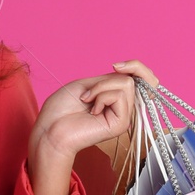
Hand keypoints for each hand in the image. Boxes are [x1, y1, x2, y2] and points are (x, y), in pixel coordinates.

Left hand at [27, 59, 157, 194]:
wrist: (50, 128)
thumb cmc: (63, 108)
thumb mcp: (90, 84)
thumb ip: (112, 80)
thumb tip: (130, 73)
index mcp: (117, 98)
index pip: (143, 79)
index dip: (137, 67)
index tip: (115, 65)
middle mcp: (123, 108)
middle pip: (134, 79)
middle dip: (107, 79)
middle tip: (89, 91)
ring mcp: (123, 116)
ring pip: (126, 84)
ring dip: (100, 87)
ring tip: (86, 101)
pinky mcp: (121, 123)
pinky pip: (119, 95)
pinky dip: (101, 96)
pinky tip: (91, 111)